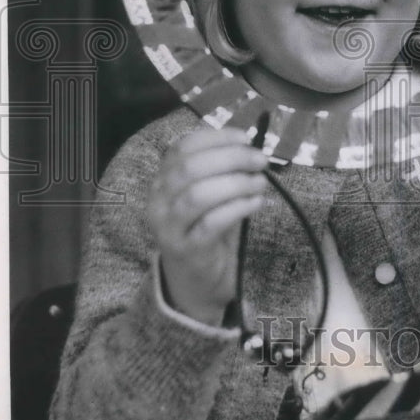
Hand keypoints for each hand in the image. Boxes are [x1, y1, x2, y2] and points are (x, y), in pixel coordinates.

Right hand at [146, 126, 268, 326]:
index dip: (216, 138)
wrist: (194, 281)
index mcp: (163, 180)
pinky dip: (238, 208)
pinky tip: (256, 203)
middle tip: (260, 161)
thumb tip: (250, 146)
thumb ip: (222, 170)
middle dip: (232, 158)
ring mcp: (169, 228)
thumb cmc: (205, 230)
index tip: (246, 138)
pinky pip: (212, 223)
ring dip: (236, 183)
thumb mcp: (209, 195)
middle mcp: (159, 201)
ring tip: (261, 183)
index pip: (183, 147)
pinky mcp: (186, 250)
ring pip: (199, 195)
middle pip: (191, 168)